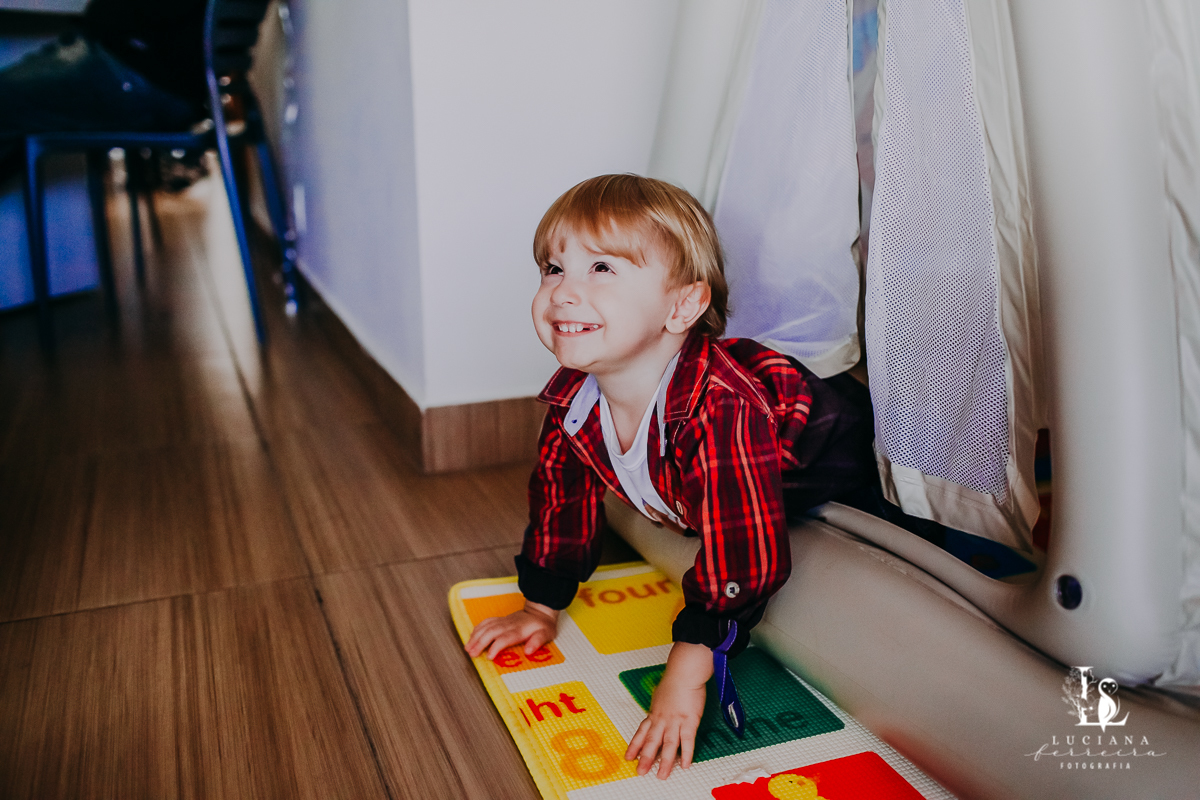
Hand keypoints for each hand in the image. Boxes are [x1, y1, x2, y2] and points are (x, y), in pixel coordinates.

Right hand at [465, 600, 558, 660]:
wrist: (540, 610)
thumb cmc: (543, 625)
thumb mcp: (546, 634)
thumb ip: (537, 642)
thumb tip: (529, 651)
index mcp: (519, 630)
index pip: (504, 638)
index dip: (496, 647)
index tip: (489, 657)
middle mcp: (508, 625)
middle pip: (490, 632)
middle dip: (479, 643)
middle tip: (472, 654)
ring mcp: (503, 621)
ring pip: (485, 627)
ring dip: (475, 637)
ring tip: (467, 648)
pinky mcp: (499, 620)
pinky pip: (486, 622)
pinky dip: (477, 629)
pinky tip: (471, 636)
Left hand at [624, 641, 711, 779]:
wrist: (684, 673)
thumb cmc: (674, 680)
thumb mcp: (661, 694)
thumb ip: (659, 706)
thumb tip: (657, 710)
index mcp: (655, 713)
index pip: (642, 732)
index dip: (635, 745)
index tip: (628, 756)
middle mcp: (662, 719)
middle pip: (652, 742)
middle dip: (645, 758)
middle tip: (640, 772)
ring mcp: (675, 721)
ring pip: (668, 745)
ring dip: (664, 762)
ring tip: (661, 776)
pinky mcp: (689, 721)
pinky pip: (687, 741)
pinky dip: (686, 754)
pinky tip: (685, 765)